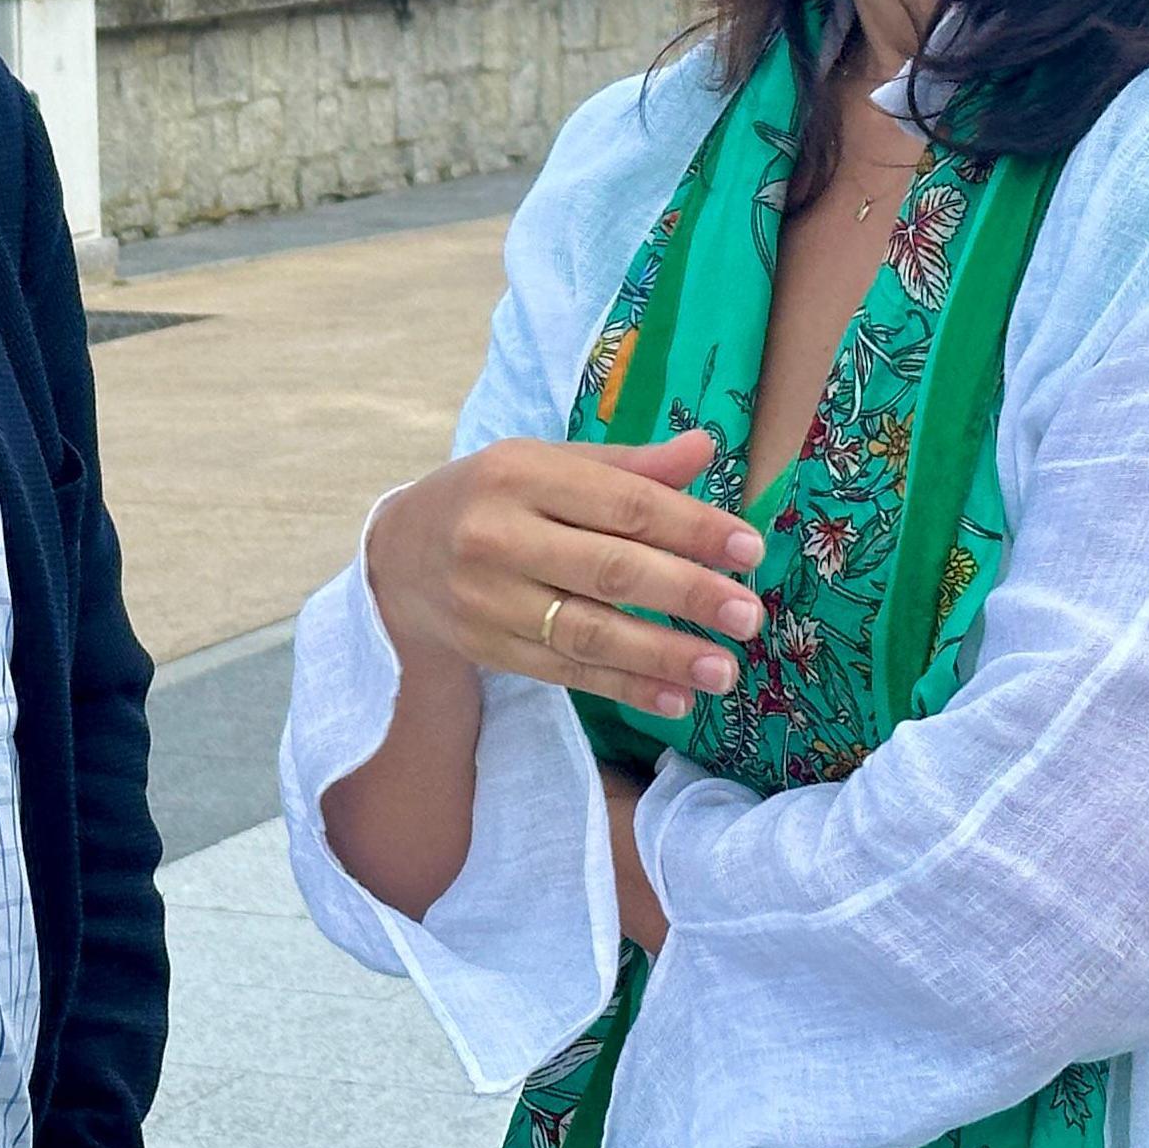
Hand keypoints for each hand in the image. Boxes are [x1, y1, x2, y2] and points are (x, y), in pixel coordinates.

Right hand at [364, 429, 763, 719]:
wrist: (399, 555)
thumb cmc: (494, 498)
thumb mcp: (547, 464)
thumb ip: (628, 466)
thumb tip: (706, 448)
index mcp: (521, 473)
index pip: (622, 504)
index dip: (690, 528)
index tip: (749, 549)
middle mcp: (499, 536)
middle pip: (609, 570)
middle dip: (686, 595)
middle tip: (748, 616)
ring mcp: (489, 598)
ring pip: (589, 632)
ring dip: (663, 656)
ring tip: (724, 671)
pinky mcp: (488, 648)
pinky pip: (567, 673)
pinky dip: (625, 689)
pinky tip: (676, 699)